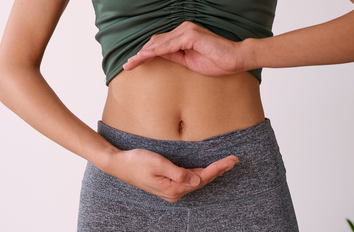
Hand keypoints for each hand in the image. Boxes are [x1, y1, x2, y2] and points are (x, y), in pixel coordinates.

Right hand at [105, 148, 238, 202]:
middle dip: (219, 170)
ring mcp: (171, 190)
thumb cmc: (136, 162)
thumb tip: (197, 180)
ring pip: (197, 181)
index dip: (218, 168)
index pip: (202, 178)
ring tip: (226, 164)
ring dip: (211, 172)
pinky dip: (200, 174)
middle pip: (202, 181)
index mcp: (173, 188)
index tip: (230, 160)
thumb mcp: (158, 164)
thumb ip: (178, 173)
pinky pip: (189, 180)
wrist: (119, 165)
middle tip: (234, 160)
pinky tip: (208, 170)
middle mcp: (174, 192)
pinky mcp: (168, 184)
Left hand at [123, 21, 253, 75]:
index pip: (160, 43)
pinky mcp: (190, 36)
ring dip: (143, 54)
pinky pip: (168, 46)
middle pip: (156, 41)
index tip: (133, 64)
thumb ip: (175, 56)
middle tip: (127, 65)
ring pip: (159, 43)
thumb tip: (158, 56)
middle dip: (140, 54)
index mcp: (184, 35)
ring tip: (131, 64)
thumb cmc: (217, 61)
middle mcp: (183, 29)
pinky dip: (154, 53)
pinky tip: (144, 58)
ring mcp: (187, 31)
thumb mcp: (189, 61)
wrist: (236, 59)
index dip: (145, 53)